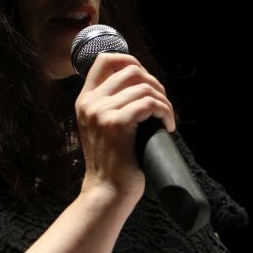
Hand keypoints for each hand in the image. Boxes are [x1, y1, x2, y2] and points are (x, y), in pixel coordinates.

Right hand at [75, 52, 174, 204]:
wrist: (106, 192)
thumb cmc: (112, 163)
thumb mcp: (102, 127)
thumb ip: (112, 104)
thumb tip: (142, 82)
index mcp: (84, 100)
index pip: (104, 60)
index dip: (130, 60)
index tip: (146, 79)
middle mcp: (90, 103)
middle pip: (130, 70)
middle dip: (154, 83)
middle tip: (162, 105)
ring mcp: (101, 112)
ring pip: (144, 87)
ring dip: (164, 101)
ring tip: (167, 119)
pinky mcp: (116, 124)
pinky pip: (149, 104)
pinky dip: (165, 112)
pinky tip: (168, 126)